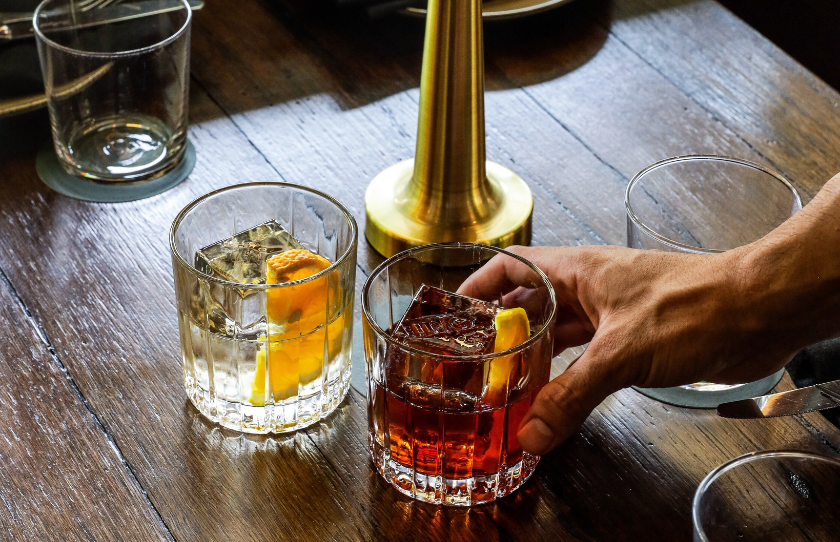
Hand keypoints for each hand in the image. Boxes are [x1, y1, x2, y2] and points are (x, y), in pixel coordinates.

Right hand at [460, 244, 799, 454]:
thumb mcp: (621, 351)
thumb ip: (572, 393)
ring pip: (558, 333)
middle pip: (529, 303)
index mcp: (578, 270)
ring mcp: (611, 313)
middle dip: (501, 331)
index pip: (511, 266)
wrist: (757, 313)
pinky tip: (553, 396)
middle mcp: (589, 288)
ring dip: (533, 356)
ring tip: (505, 384)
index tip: (454, 313)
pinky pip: (585, 357)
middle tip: (475, 362)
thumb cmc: (696, 305)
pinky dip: (566, 375)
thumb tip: (532, 431)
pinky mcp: (632, 339)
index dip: (478, 286)